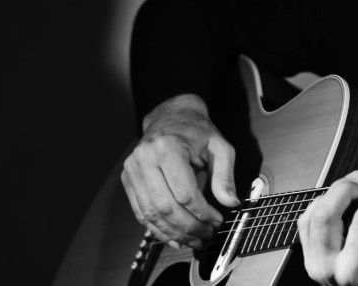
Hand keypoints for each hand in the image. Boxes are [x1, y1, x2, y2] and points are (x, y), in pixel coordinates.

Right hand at [120, 93, 240, 248]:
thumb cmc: (196, 132)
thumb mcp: (219, 148)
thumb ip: (225, 176)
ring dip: (174, 233)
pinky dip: (157, 229)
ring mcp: (133, 170)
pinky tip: (174, 236)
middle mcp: (145, 158)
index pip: (184, 192)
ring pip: (151, 213)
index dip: (202, 213)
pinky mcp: (128, 180)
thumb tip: (230, 202)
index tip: (216, 221)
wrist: (170, 116)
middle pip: (166, 206)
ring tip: (193, 240)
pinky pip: (140, 212)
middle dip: (189, 227)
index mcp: (168, 147)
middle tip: (206, 236)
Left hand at [298, 170, 357, 285]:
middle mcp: (329, 267)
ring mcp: (315, 263)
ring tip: (354, 185)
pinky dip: (320, 204)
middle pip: (326, 213)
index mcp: (357, 270)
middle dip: (345, 189)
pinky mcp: (310, 259)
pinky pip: (306, 222)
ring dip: (332, 194)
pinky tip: (338, 198)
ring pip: (312, 215)